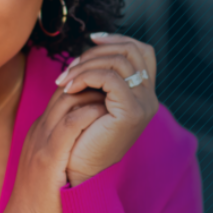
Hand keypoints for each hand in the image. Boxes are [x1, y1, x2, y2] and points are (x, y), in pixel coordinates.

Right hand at [0, 86, 105, 212]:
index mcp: (39, 133)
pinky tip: (106, 113)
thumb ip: (66, 151)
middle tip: (116, 86)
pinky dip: (88, 114)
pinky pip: (69, 124)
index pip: (62, 97)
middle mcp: (38, 132)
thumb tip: (93, 145)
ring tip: (115, 95)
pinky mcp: (48, 157)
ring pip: (66, 101)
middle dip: (91, 85)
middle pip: (64, 92)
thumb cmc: (43, 204)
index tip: (109, 91)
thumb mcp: (53, 168)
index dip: (85, 88)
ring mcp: (40, 142)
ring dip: (92, 94)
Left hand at [55, 33, 158, 186]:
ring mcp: (144, 105)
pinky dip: (85, 76)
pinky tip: (68, 88)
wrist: (75, 173)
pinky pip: (111, 78)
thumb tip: (95, 44)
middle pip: (132, 50)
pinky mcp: (132, 112)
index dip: (118, 39)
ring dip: (85, 65)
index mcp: (143, 94)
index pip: (141, 51)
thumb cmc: (78, 137)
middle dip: (97, 51)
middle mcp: (149, 98)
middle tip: (70, 67)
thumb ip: (100, 76)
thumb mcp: (93, 100)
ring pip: (119, 60)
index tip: (92, 39)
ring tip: (64, 80)